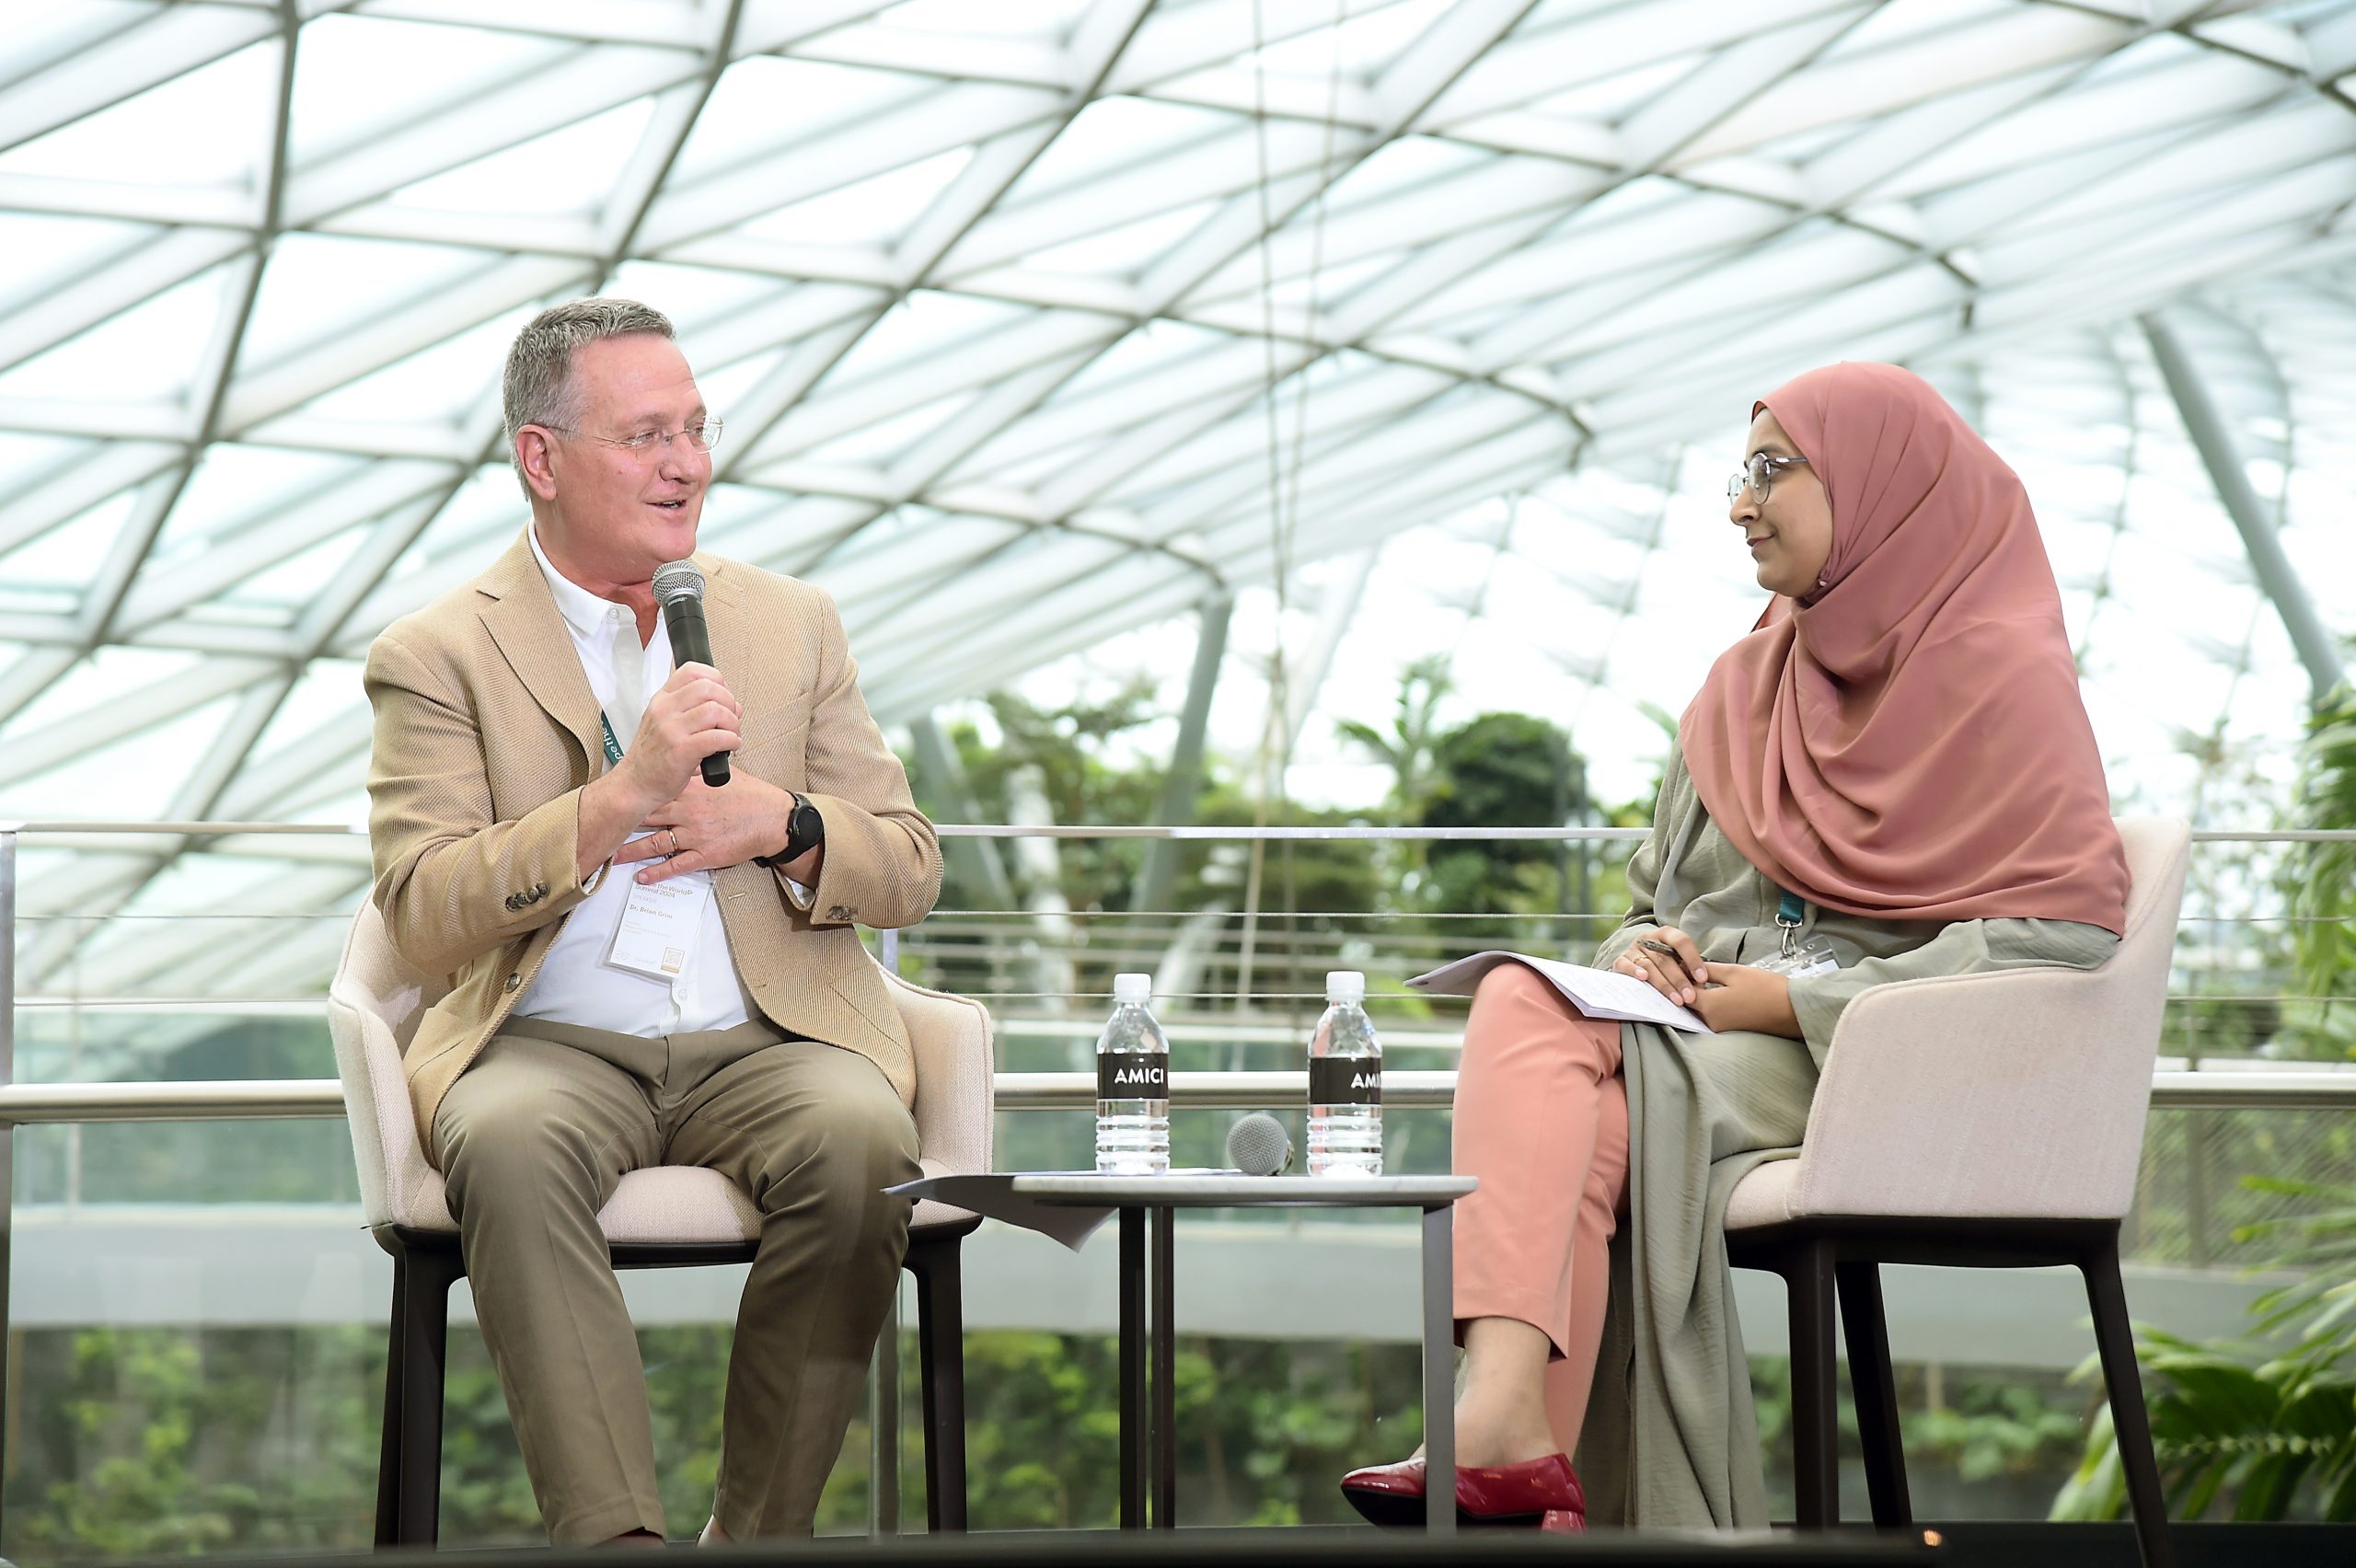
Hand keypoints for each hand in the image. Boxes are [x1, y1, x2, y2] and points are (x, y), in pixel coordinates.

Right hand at [612, 663, 739, 814]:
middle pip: (709, 687)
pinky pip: (717, 737)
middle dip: (729, 702)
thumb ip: (694, 711)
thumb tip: (732, 705)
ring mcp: (671, 730)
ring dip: (733, 723)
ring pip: (716, 710)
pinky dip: (732, 741)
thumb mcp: (665, 723)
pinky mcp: (681, 751)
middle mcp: (665, 710)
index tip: (723, 696)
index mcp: (662, 700)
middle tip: (731, 719)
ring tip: (731, 735)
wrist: (635, 785)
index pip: (692, 670)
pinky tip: (730, 747)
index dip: (717, 679)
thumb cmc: (653, 758)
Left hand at [616, 773, 793, 884]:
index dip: (631, 794)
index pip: (654, 790)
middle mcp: (689, 811)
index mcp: (691, 789)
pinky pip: (676, 865)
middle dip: (622, 822)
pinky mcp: (705, 854)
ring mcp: (695, 834)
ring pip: (655, 843)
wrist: (774, 819)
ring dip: (631, 851)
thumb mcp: (723, 775)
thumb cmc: (752, 796)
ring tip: (612, 855)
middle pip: (647, 816)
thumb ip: (699, 771)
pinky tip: (642, 877)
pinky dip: (657, 873)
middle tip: (600, 827)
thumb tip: (682, 763)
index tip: (612, 796)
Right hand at [1611, 926, 1707, 1006]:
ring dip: (1664, 984)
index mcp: (1666, 934)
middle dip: (1680, 979)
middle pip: (1665, 958)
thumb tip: (1701, 988)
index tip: (1702, 979)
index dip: (1693, 959)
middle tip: (1690, 997)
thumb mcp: (1676, 961)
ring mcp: (1633, 949)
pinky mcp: (1620, 961)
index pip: (1681, 941)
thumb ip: (1687, 970)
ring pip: (1649, 965)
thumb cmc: (1663, 964)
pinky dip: (1634, 971)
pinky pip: (1625, 965)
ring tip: (1677, 1000)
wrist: (1635, 964)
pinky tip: (1644, 978)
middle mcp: (1648, 939)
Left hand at [1690, 960, 1799, 1037]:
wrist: (1792, 1010)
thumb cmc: (1765, 988)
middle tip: (1697, 970)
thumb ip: (1707, 970)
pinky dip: (1713, 1005)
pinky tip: (1722, 993)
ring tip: (1710, 979)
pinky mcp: (1730, 1032)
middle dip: (1690, 987)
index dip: (1682, 977)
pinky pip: (1714, 1016)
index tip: (1685, 965)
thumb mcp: (1734, 972)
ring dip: (1702, 996)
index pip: (1682, 991)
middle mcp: (1711, 1022)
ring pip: (1702, 1010)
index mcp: (1709, 1006)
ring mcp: (1720, 1029)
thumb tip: (1688, 968)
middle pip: (1690, 1003)